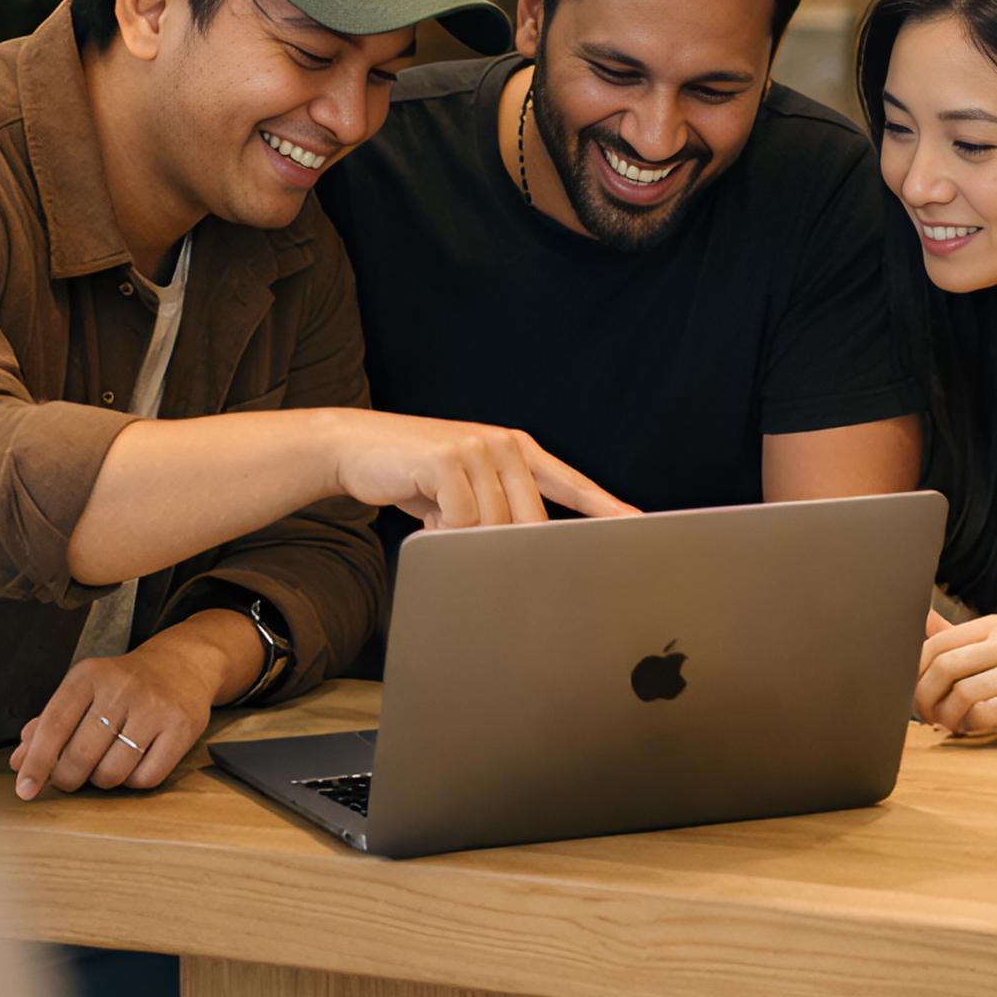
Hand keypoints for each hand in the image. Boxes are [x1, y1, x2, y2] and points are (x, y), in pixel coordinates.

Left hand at [8, 615, 249, 799]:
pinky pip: (146, 778)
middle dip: (69, 778)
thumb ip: (48, 724)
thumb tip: (18, 762)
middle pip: (81, 756)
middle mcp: (121, 688)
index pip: (53, 725)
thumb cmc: (123, 683)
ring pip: (112, 772)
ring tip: (107, 762)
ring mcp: (153, 708)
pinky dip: (134, 781)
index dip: (36, 762)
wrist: (182, 663)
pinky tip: (135, 762)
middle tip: (71, 776)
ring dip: (103, 780)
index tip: (24, 789)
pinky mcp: (181, 727)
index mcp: (88, 676)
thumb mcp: (83, 690)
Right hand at [329, 410, 635, 527]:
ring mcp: (478, 448)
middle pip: (529, 522)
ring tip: (436, 514)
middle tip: (462, 539)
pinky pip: (461, 521)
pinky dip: (441, 529)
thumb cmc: (415, 476)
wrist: (356, 447)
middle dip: (502, 546)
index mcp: (518, 450)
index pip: (572, 483)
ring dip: (461, 536)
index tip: (639, 525)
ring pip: (493, 526)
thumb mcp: (466, 491)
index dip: (606, 507)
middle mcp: (505, 445)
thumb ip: (500, 510)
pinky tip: (425, 511)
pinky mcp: (448, 458)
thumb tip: (526, 551)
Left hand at [916, 610, 996, 741]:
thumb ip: (957, 637)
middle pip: (944, 667)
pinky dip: (971, 726)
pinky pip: (988, 714)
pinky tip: (972, 730)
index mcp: (993, 626)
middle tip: (926, 716)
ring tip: (948, 725)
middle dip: (925, 697)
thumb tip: (919, 618)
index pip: (935, 644)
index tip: (914, 694)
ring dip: (947, 717)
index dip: (915, 673)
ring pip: (963, 693)